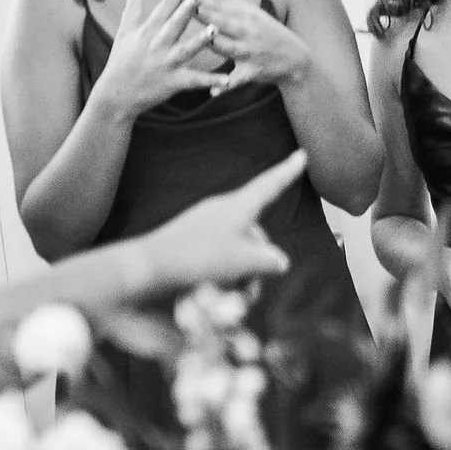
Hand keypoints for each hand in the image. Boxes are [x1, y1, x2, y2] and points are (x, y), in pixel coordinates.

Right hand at [95, 0, 218, 119]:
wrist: (115, 95)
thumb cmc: (121, 60)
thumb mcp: (124, 30)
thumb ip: (132, 3)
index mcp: (148, 29)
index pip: (166, 4)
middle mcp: (157, 44)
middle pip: (175, 23)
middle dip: (188, 9)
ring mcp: (165, 64)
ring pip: (186, 50)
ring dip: (200, 41)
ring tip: (215, 30)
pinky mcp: (172, 83)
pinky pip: (194, 81)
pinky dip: (210, 81)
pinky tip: (226, 80)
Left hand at [138, 152, 303, 293]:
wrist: (148, 266)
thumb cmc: (199, 258)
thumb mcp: (242, 262)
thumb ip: (268, 260)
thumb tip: (279, 261)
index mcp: (238, 206)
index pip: (270, 185)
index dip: (288, 172)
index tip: (302, 154)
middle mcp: (223, 211)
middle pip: (256, 233)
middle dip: (258, 261)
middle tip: (249, 288)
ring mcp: (206, 225)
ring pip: (238, 248)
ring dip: (241, 273)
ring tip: (229, 295)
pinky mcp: (192, 241)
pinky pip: (219, 255)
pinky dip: (223, 273)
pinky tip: (214, 291)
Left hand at [191, 0, 312, 97]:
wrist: (295, 58)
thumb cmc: (268, 33)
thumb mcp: (251, 14)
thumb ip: (227, 1)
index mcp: (247, 16)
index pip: (222, 6)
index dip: (204, 0)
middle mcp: (249, 32)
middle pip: (225, 23)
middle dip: (208, 15)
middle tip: (188, 7)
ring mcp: (251, 52)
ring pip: (230, 48)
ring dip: (218, 44)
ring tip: (205, 39)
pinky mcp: (252, 71)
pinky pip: (237, 80)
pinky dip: (226, 87)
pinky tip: (212, 93)